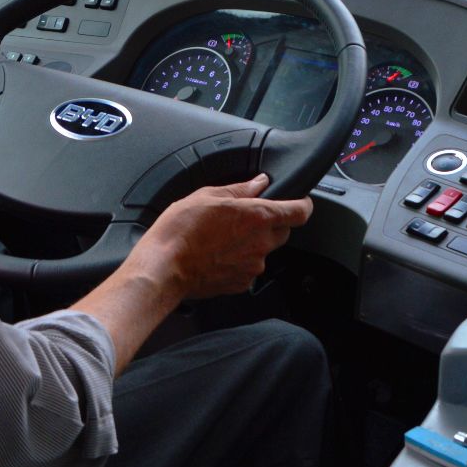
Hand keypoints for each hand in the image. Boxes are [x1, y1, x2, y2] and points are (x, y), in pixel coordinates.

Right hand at [132, 174, 312, 300]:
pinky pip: (248, 268)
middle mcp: (261, 244)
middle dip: (271, 223)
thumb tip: (259, 183)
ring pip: (264, 251)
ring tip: (222, 238)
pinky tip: (217, 254)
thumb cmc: (180, 231)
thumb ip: (239, 189)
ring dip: (251, 243)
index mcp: (258, 217)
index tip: (299, 200)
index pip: (300, 211)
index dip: (303, 204)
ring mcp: (253, 266)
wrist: (163, 269)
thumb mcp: (207, 196)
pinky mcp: (241, 283)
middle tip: (245, 218)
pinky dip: (238, 261)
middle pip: (283, 231)